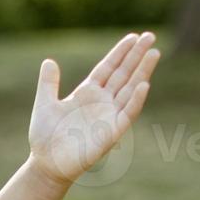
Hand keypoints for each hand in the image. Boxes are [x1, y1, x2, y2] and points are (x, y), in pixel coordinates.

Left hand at [28, 32, 158, 185]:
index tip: (133, 36)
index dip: (120, 53)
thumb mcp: (44, 104)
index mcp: (87, 93)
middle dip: (136, 55)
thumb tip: (48, 61)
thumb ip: (48, 83)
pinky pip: (127, 113)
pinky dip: (136, 99)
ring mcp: (109, 115)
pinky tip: (144, 84)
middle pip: (123, 74)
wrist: (46, 164)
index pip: (108, 68)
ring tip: (154, 53)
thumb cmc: (45, 137)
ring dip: (142, 72)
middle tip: (150, 35)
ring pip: (130, 89)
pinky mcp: (112, 132)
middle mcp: (102, 102)